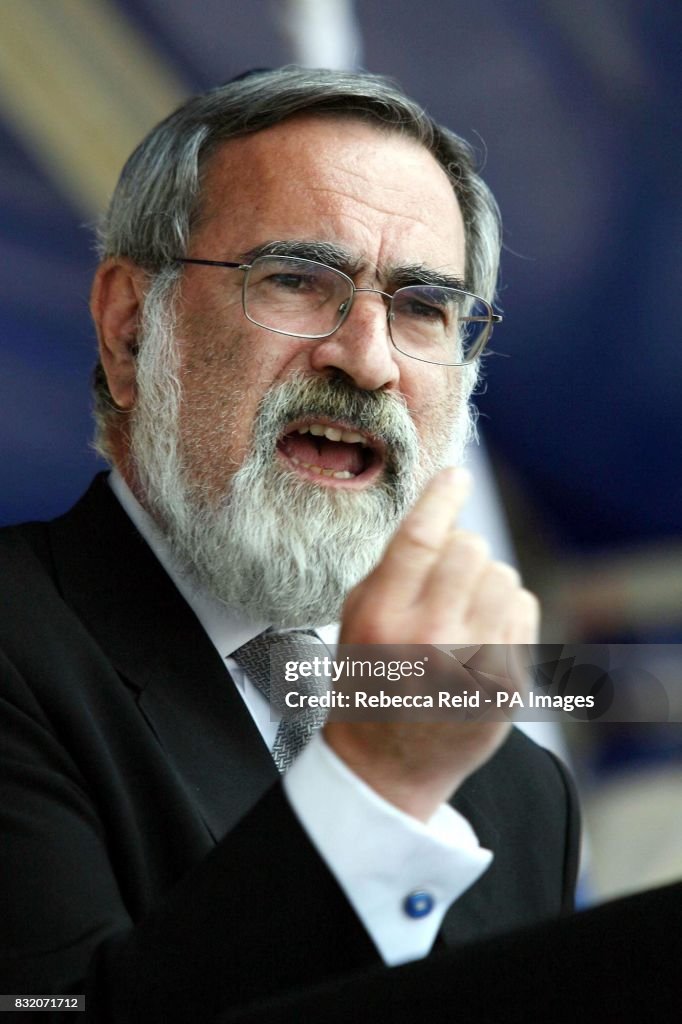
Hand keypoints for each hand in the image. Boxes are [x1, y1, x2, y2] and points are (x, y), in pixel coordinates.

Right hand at [324, 467, 538, 820]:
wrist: (388, 764)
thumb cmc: (370, 679)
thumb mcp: (356, 620)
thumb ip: (392, 568)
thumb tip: (441, 510)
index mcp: (383, 618)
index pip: (420, 537)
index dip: (443, 497)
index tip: (458, 476)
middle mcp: (429, 638)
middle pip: (470, 547)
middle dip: (462, 551)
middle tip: (446, 578)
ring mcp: (473, 663)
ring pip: (502, 574)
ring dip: (485, 581)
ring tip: (462, 612)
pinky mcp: (507, 682)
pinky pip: (523, 608)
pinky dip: (505, 609)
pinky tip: (482, 634)